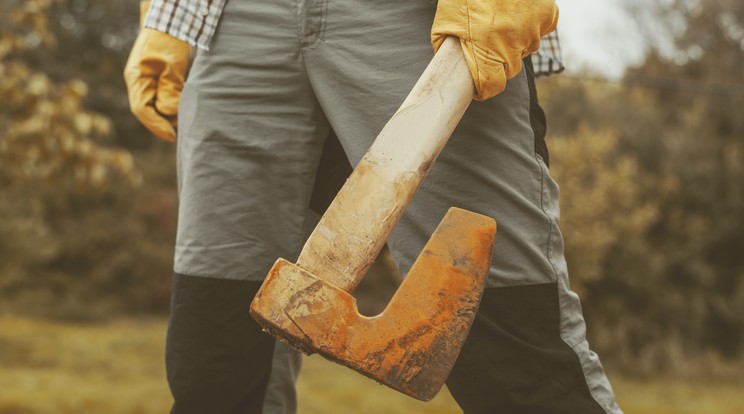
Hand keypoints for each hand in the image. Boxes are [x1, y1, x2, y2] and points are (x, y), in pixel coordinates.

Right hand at [123, 0, 190, 141]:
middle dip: (163, 122)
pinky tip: (182, 108)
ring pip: (154, 105)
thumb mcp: (172, 65)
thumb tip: (168, 113)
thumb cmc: (170, 39)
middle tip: (181, 127)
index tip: (172, 136)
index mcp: (136, 78)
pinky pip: (160, 97)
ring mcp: (146, 80)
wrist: (171, 20)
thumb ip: (170, 89)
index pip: (142, 110)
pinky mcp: (156, 78)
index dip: (156, 126)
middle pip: (147, 110)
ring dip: (168, 114)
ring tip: (184, 118)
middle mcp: (138, 81)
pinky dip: (171, 105)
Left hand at [432, 0, 558, 100]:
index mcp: (485, 51)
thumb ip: (446, 45)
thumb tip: (448, 65)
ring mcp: (531, 30)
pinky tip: (519, 13)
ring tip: (501, 22)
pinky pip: (542, 28)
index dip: (484, 89)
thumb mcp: (445, 20)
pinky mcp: (546, 14)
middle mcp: (511, 45)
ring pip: (526, 48)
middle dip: (498, 62)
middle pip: (509, 69)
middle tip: (487, 43)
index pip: (491, 86)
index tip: (480, 87)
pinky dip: (533, 24)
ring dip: (515, 41)